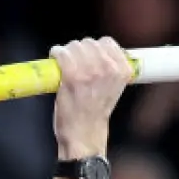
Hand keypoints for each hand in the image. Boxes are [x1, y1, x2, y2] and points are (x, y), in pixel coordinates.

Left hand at [51, 37, 133, 160]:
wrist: (84, 135)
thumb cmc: (95, 113)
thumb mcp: (113, 88)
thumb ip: (110, 69)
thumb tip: (96, 52)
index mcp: (123, 70)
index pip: (107, 43)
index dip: (95, 49)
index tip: (87, 58)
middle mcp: (109, 68)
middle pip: (89, 42)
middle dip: (79, 51)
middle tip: (73, 65)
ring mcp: (90, 71)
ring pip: (74, 46)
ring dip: (67, 53)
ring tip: (65, 67)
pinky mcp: (72, 76)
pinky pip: (62, 53)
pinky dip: (56, 54)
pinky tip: (55, 61)